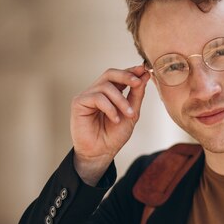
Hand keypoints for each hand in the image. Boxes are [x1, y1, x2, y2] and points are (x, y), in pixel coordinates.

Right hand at [70, 65, 149, 184]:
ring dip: (121, 100)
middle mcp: (97, 91)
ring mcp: (87, 96)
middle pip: (110, 73)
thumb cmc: (114, 136)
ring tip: (129, 114)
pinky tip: (115, 119)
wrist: (101, 153)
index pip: (119, 76)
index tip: (144, 70)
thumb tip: (145, 75)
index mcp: (110, 92)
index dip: (131, 71)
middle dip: (126, 76)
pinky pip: (97, 97)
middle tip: (138, 83)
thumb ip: (136, 95)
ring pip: (106, 86)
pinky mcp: (78, 102)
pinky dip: (110, 108)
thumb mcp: (131, 114)